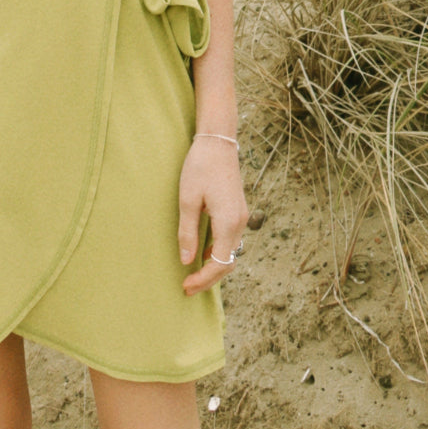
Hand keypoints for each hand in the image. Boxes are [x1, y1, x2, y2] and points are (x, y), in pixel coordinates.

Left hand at [177, 135, 248, 294]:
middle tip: (187, 287)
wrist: (218, 141)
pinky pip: (231, 240)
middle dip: (209, 278)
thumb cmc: (200, 167)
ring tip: (193, 274)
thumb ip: (188, 232)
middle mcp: (240, 223)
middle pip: (228, 262)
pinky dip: (219, 252)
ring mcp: (242, 216)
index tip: (186, 286)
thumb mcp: (188, 199)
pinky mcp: (238, 210)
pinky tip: (203, 252)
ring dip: (214, 266)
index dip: (203, 279)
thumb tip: (187, 261)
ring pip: (231, 252)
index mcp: (229, 222)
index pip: (219, 264)